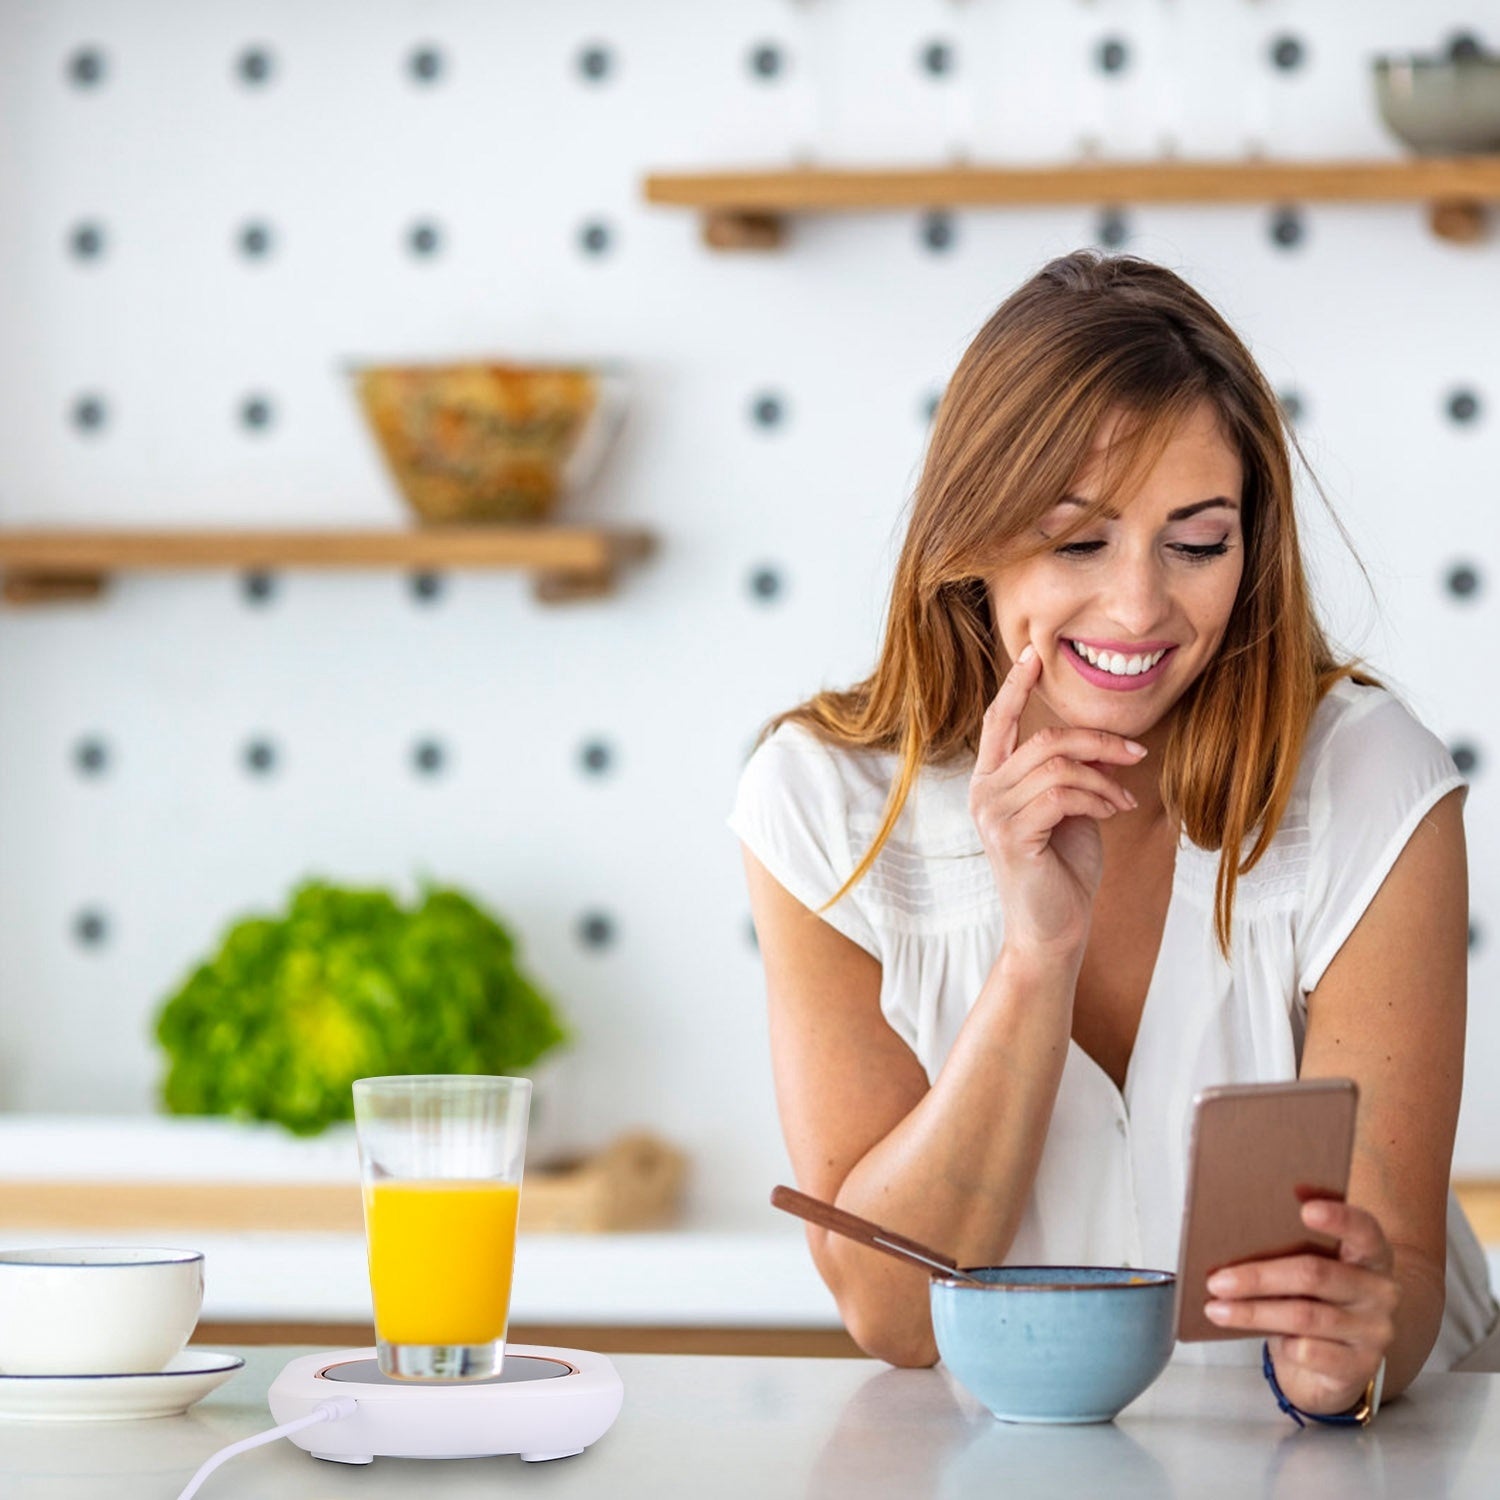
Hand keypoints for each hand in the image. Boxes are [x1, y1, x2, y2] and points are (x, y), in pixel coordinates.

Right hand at [968, 644, 1147, 956]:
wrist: (1053, 931)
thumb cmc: (1062, 872)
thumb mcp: (1070, 810)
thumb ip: (1071, 775)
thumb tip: (1099, 744)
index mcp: (991, 782)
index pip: (999, 722)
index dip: (1016, 686)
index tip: (1033, 655)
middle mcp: (983, 793)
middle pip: (1043, 737)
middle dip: (1097, 740)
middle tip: (1136, 753)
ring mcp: (992, 814)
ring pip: (1057, 765)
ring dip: (1104, 777)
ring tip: (1123, 799)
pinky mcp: (1011, 836)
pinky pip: (1063, 795)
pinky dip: (1098, 800)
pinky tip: (1113, 815)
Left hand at [1203, 1199, 1398, 1414]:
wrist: (1336, 1359)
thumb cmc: (1313, 1298)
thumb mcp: (1308, 1266)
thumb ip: (1289, 1245)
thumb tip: (1232, 1229)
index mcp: (1370, 1253)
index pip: (1363, 1229)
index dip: (1338, 1216)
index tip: (1304, 1208)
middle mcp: (1380, 1290)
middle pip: (1315, 1274)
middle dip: (1259, 1276)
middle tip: (1218, 1280)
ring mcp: (1374, 1330)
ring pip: (1305, 1315)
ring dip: (1254, 1313)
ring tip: (1217, 1308)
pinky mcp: (1361, 1366)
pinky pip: (1311, 1352)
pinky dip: (1281, 1344)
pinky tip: (1261, 1338)